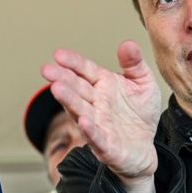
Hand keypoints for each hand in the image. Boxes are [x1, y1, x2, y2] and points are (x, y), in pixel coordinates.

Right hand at [41, 41, 162, 192]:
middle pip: (77, 89)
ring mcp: (98, 124)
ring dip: (69, 100)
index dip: (72, 63)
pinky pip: (96, 137)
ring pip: (80, 110)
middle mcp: (96, 103)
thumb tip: (128, 44)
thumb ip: (135, 64)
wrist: (144, 148)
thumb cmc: (140, 114)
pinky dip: (90, 130)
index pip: (84, 70)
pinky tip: (83, 121)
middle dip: (62, 79)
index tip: (58, 54)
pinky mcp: (105, 146)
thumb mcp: (144, 83)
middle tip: (47, 70)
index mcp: (103, 85)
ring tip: (57, 89)